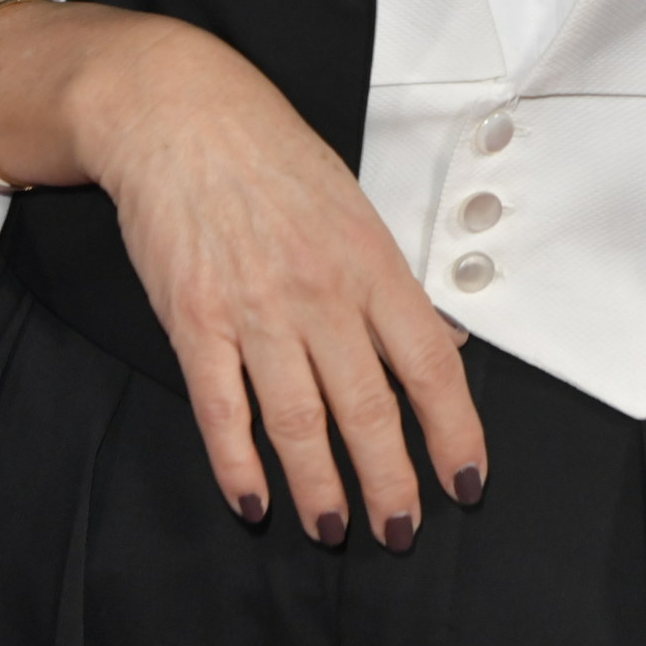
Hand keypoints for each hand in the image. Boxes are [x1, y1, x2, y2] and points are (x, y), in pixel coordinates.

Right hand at [64, 14, 486, 551]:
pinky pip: (221, 409)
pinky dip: (238, 463)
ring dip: (320, 486)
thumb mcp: (353, 207)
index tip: (467, 481)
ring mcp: (254, 310)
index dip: (455, 432)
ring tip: (334, 528)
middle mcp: (319, 292)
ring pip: (298, 421)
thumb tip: (445, 348)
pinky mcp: (193, 320)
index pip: (430, 365)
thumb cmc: (269, 155)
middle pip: (368, 409)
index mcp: (370, 262)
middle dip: (391, 483)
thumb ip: (395, 287)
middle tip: (399, 532)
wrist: (177, 113)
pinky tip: (252, 499)